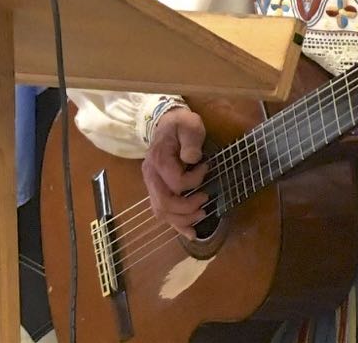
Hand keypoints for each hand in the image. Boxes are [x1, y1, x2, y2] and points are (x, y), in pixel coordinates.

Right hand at [140, 105, 209, 233]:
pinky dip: (176, 224)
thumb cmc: (180, 124)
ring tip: (202, 215)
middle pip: (165, 203)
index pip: (175, 182)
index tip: (207, 167)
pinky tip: (190, 232)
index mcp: (159, 159)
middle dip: (187, 207)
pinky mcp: (156, 191)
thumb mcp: (189, 123)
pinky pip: (162, 212)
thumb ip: (191, 139)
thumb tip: (192, 159)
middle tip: (206, 201)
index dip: (194, 180)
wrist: (165, 124)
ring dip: (182, 219)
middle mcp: (151, 176)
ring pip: (161, 212)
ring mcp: (151, 185)